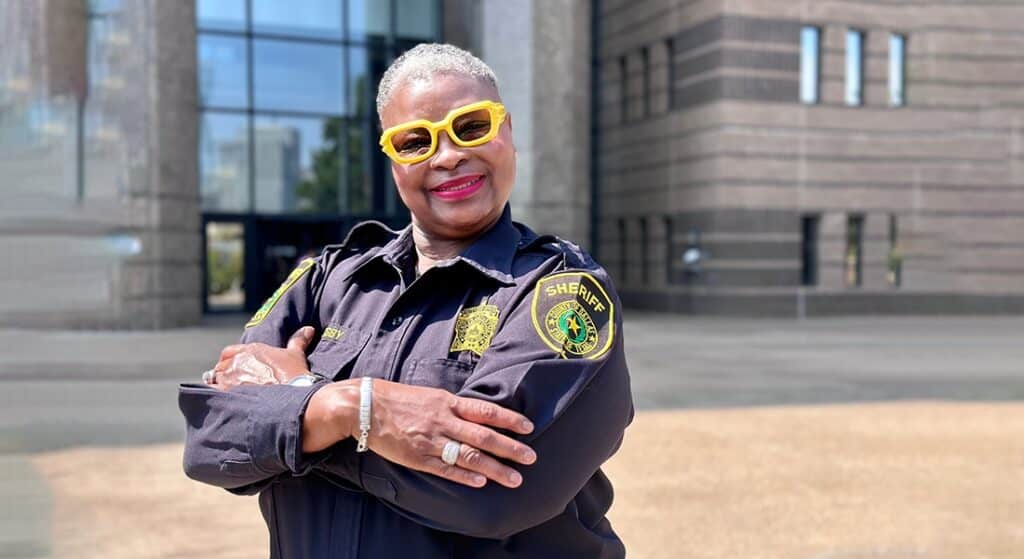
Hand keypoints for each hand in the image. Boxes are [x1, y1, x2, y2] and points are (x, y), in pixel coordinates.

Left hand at [208, 326, 314, 390]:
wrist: (296, 395)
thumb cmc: (296, 375)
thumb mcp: (296, 355)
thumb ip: (298, 340)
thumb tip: (308, 329)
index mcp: (250, 349)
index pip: (229, 352)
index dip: (230, 362)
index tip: (234, 370)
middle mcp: (237, 360)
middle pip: (220, 367)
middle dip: (224, 376)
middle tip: (232, 386)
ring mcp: (231, 377)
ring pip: (215, 381)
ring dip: (220, 387)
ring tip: (228, 398)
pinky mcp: (227, 392)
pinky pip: (213, 393)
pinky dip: (215, 397)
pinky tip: (221, 404)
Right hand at [305, 379, 536, 488]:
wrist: (365, 407)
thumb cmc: (399, 399)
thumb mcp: (431, 395)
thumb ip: (454, 406)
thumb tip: (479, 413)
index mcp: (448, 403)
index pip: (485, 411)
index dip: (509, 419)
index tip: (529, 427)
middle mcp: (443, 421)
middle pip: (483, 436)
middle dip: (510, 448)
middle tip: (531, 458)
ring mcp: (431, 441)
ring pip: (468, 456)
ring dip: (494, 468)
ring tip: (514, 479)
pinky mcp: (417, 457)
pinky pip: (444, 469)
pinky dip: (463, 476)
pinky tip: (480, 482)